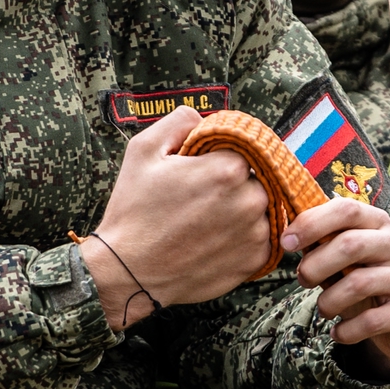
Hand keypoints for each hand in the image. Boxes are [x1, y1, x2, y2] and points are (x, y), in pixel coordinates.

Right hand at [82, 107, 272, 330]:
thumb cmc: (133, 211)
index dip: (219, 159)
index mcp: (228, 168)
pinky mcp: (255, 261)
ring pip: (260, 209)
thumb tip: (203, 117)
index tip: (200, 172)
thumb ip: (179, 121)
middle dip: (232, 185)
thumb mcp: (143, 150)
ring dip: (240, 212)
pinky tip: (213, 241)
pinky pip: (260, 239)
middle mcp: (251, 199)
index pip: (241, 150)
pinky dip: (243, 238)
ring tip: (205, 223)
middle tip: (200, 200)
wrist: (128, 272)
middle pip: (254, 179)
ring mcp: (256, 233)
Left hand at [281, 197, 389, 374]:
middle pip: (350, 244)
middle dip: (315, 265)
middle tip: (303, 280)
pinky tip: (338, 333)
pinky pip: (372, 321)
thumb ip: (321, 247)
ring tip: (324, 310)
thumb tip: (290, 239)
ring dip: (329, 302)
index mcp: (379, 223)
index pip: (346, 209)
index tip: (286, 243)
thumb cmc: (363, 283)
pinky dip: (346, 331)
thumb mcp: (341, 261)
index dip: (312, 223)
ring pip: (359, 284)